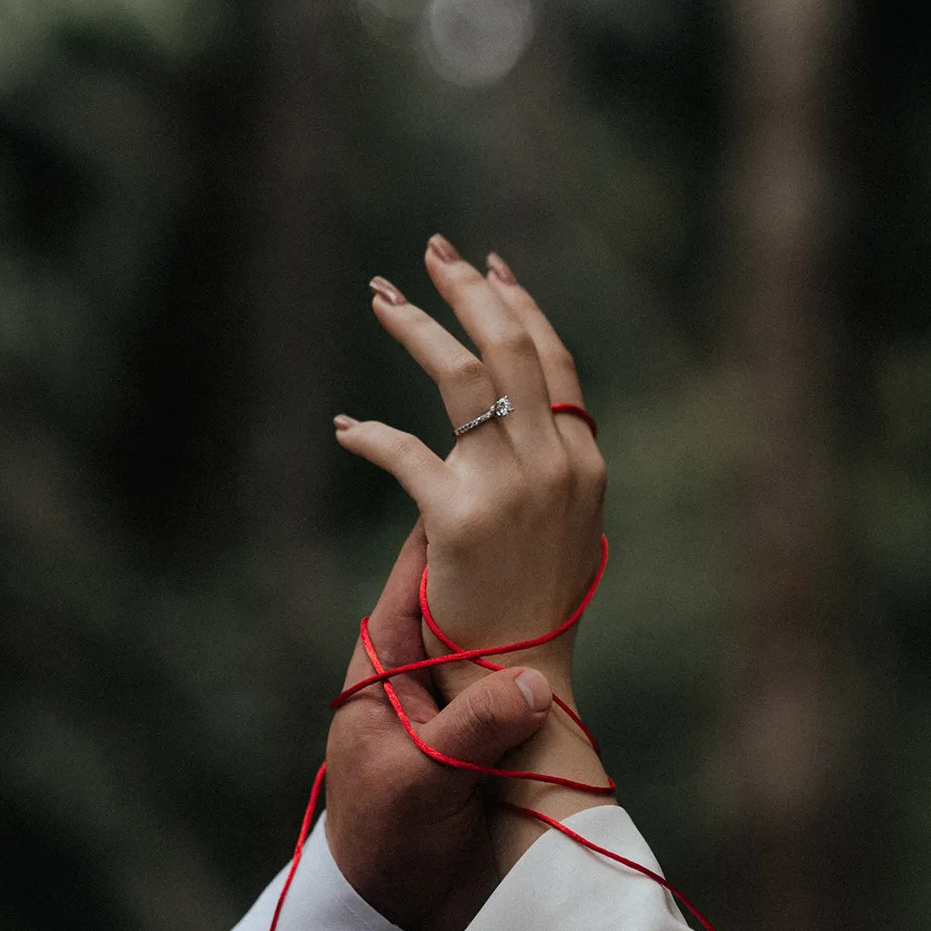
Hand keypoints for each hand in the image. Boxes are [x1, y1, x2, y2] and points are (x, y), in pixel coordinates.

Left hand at [324, 521, 554, 930]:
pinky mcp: (497, 732)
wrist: (397, 914)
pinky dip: (550, 663)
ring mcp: (463, 697)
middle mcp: (426, 667)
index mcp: (387, 660)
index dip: (452, 525)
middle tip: (557, 517)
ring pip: (503, 634)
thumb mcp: (420, 780)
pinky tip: (580, 639)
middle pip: (467, 594)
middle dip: (506, 561)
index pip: (416, 570)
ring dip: (533, 613)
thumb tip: (532, 683)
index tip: (496, 484)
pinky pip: (525, 681)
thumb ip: (470, 729)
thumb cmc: (384, 842)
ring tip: (577, 565)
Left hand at [335, 240, 606, 706]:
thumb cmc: (533, 607)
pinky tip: (345, 428)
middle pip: (512, 348)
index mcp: (584, 462)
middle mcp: (557, 463)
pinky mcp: (460, 518)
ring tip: (381, 298)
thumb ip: (544, 465)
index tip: (488, 269)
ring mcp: (512, 488)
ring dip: (417, 327)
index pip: (555, 361)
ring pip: (463, 375)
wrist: (522, 677)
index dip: (522, 307)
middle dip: (468, 291)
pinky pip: (404, 452)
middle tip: (431, 252)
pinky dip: (370, 436)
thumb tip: (513, 415)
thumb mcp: (562, 526)